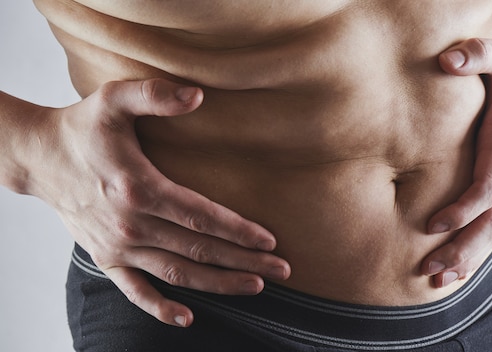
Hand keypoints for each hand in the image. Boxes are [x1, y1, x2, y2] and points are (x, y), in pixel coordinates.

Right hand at [27, 78, 289, 325]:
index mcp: (138, 188)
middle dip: (244, 260)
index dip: (238, 229)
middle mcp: (130, 224)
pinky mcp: (105, 257)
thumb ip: (154, 95)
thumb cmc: (81, 127)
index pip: (201, 215)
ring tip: (256, 286)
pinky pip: (135, 291)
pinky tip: (187, 318)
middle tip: (282, 268)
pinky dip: (160, 308)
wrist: (37, 157)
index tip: (269, 239)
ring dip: (219, 283)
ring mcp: (117, 246)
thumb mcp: (113, 99)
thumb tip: (198, 95)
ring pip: (178, 273)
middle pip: (199, 249)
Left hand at [421, 38, 491, 286]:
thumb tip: (447, 60)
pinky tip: (451, 263)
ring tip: (436, 279)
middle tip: (430, 271)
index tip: (431, 225)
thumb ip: (477, 54)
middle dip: (461, 249)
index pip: (485, 188)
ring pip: (491, 230)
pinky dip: (472, 247)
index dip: (461, 210)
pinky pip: (488, 224)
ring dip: (466, 257)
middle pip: (490, 223)